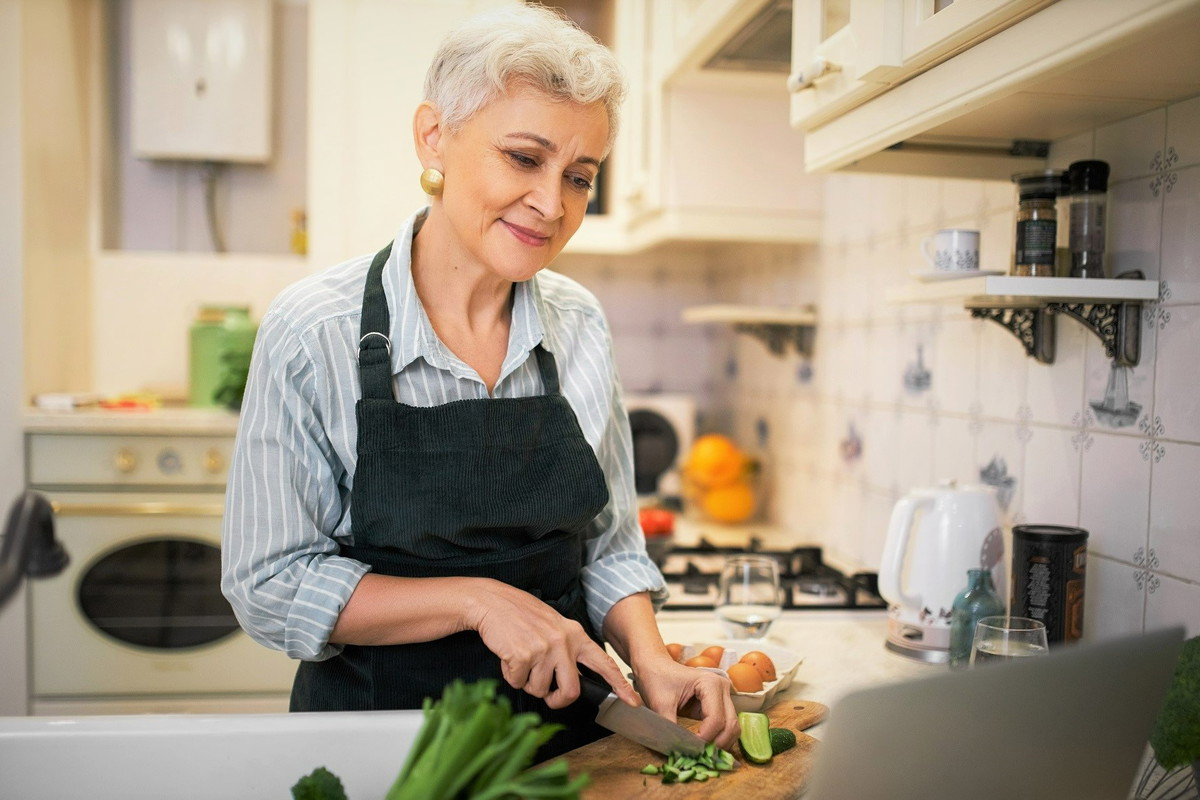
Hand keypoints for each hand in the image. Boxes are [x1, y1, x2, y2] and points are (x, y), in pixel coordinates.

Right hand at [466, 579, 639, 709]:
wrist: (492, 602)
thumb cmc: (521, 615)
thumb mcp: (554, 626)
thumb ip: (568, 649)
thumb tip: (573, 680)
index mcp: (575, 635)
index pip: (603, 662)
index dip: (619, 684)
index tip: (632, 701)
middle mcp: (563, 642)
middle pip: (571, 691)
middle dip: (557, 700)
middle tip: (548, 696)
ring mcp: (543, 649)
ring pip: (540, 689)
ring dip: (527, 682)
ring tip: (521, 658)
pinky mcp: (523, 656)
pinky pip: (518, 682)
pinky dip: (511, 675)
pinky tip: (508, 655)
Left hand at [633, 654, 739, 749]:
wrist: (654, 666)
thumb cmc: (656, 678)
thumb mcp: (660, 704)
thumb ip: (670, 727)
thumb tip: (677, 750)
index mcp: (710, 683)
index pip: (716, 719)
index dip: (705, 738)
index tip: (689, 749)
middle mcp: (722, 688)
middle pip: (730, 725)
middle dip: (717, 744)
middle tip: (698, 755)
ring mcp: (723, 696)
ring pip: (732, 727)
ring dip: (720, 743)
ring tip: (701, 753)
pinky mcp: (719, 705)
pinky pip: (725, 726)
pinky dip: (718, 739)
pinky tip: (703, 747)